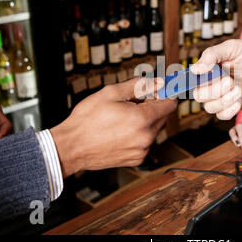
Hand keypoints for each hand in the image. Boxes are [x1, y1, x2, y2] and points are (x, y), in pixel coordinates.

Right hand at [50, 78, 176, 177]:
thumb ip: (139, 86)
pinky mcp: (137, 159)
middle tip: (132, 102)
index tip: (158, 90)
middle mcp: (146, 137)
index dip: (165, 94)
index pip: (170, 104)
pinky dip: (138, 134)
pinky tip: (120, 131)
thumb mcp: (110, 93)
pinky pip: (145, 141)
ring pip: (153, 129)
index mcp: (142, 119)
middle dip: (152, 106)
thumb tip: (158, 82)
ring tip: (122, 118)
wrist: (71, 148)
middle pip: (163, 116)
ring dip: (144, 121)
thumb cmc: (87, 120)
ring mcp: (142, 150)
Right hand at [190, 39, 241, 119]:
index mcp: (210, 69)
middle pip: (199, 96)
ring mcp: (225, 96)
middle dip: (213, 90)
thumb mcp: (232, 47)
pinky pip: (223, 115)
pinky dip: (229, 110)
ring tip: (238, 88)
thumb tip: (195, 69)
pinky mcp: (236, 106)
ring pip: (210, 108)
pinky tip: (239, 100)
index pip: (191, 80)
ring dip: (224, 99)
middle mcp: (214, 83)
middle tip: (229, 80)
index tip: (195, 80)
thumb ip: (212, 55)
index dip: (188, 82)